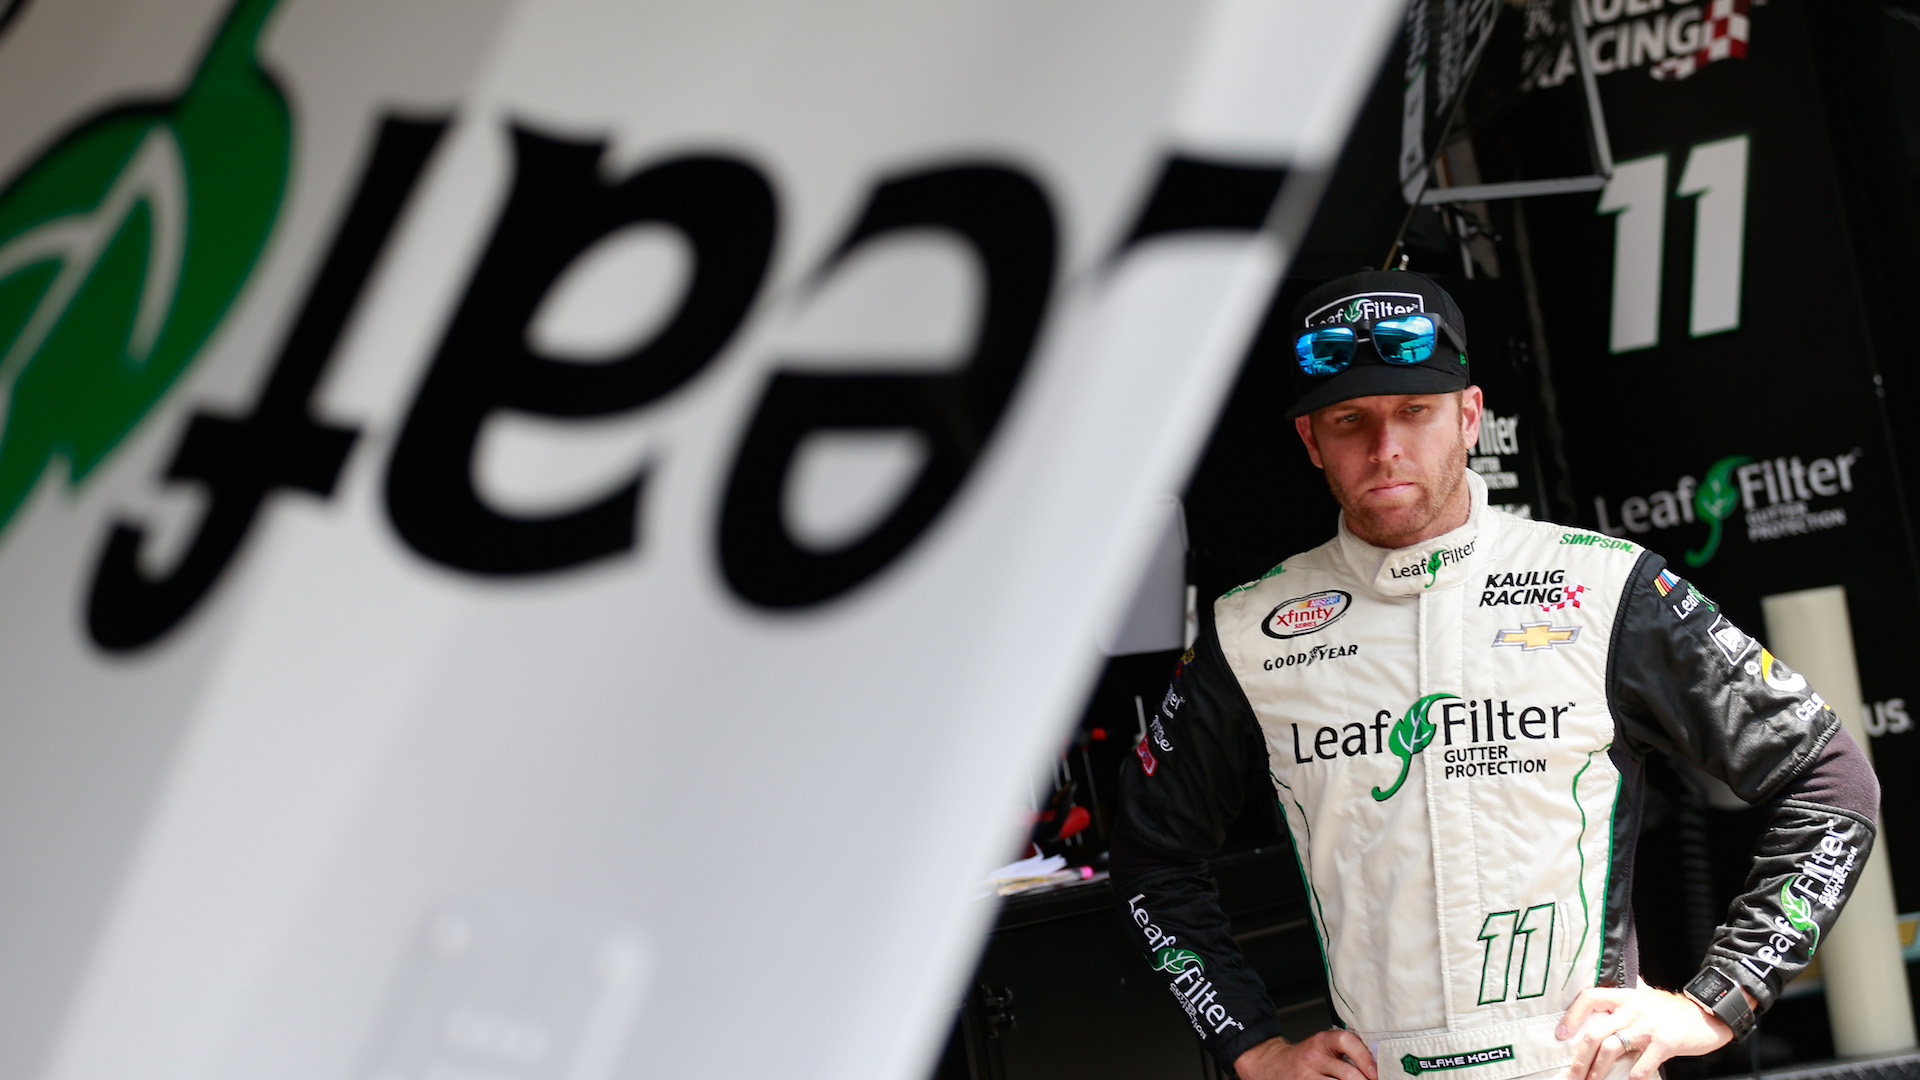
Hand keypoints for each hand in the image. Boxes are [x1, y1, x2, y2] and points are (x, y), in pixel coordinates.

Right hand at [1234, 1030, 1377, 1079]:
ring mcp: (1306, 1076)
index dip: (1365, 1057)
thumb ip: (1346, 1051)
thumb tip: (1377, 1067)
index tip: (1377, 1072)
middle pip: (1348, 1074)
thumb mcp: (1323, 1046)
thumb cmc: (1306, 1058)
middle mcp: (1313, 1057)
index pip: (1346, 1041)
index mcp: (1322, 1041)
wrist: (1272, 1065)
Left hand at [1557, 984, 1745, 1079]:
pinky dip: (1634, 1074)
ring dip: (1598, 1069)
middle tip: (1573, 1074)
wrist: (1708, 1013)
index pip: (1590, 998)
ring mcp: (1649, 1025)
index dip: (1572, 1016)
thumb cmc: (1674, 1010)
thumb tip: (1602, 1005)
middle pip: (1595, 1032)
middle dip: (1580, 1058)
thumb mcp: (1646, 998)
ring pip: (1612, 1048)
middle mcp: (1633, 1009)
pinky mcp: (1665, 1041)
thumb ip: (1625, 1001)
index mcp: (1626, 997)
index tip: (1561, 1035)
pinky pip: (1643, 1061)